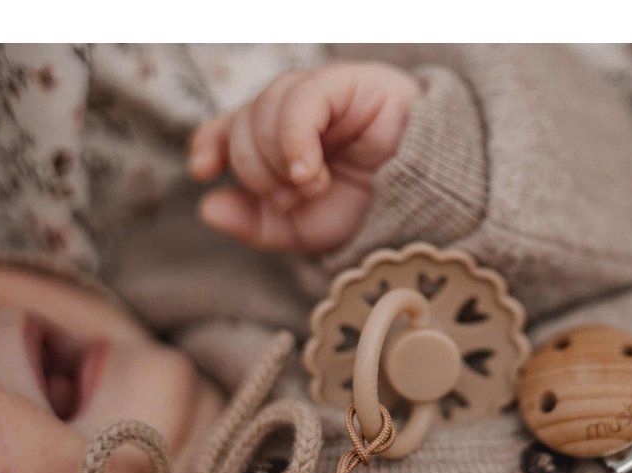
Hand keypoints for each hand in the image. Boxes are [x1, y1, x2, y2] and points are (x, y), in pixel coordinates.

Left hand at [188, 62, 421, 252]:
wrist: (427, 201)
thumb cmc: (371, 211)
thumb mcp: (305, 230)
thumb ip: (256, 224)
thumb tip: (207, 206)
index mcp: (280, 139)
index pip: (228, 126)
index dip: (210, 142)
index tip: (203, 171)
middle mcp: (294, 111)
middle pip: (243, 126)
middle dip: (259, 174)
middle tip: (296, 199)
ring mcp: (319, 92)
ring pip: (265, 113)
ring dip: (280, 164)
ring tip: (315, 188)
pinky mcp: (346, 82)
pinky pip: (301, 101)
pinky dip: (296, 142)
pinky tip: (311, 172)